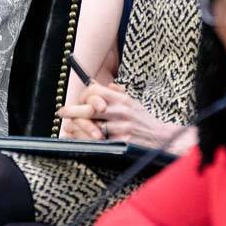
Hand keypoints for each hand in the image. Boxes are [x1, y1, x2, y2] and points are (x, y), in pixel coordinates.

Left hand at [61, 82, 196, 152]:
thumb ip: (118, 93)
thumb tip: (105, 83)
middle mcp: (122, 111)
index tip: (78, 101)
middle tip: (62, 113)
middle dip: (73, 110)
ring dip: (79, 129)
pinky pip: (102, 142)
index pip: (96, 90)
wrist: (162, 138)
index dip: (84, 95)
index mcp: (123, 99)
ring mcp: (123, 127)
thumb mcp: (133, 103)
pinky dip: (90, 141)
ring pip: (94, 127)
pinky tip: (82, 140)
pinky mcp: (124, 142)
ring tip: (69, 129)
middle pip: (91, 108)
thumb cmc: (144, 120)